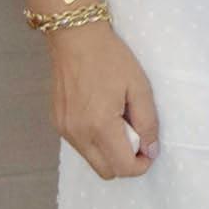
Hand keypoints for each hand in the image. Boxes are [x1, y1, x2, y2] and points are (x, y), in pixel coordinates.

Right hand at [48, 20, 159, 178]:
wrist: (74, 36)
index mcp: (100, 126)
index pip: (123, 168)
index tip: (150, 147)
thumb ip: (148, 122)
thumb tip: (151, 150)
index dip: (142, 164)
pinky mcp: (58, 123)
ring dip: (110, 152)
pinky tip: (101, 115)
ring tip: (118, 120)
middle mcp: (78, 135)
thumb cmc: (110, 58)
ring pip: (92, 160)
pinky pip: (81, 146)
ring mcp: (64, 130)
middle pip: (107, 171)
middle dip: (126, 161)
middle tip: (136, 134)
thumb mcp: (139, 86)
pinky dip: (96, 141)